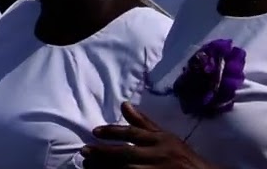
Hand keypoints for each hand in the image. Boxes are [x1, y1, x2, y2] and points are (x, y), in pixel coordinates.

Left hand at [82, 103, 216, 168]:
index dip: (112, 132)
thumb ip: (143, 123)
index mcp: (160, 140)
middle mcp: (158, 155)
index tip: (95, 131)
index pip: (133, 133)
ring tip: (89, 165)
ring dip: (106, 167)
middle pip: (126, 154)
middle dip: (103, 153)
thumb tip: (124, 104)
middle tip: (84, 151)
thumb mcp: (166, 136)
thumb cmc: (182, 155)